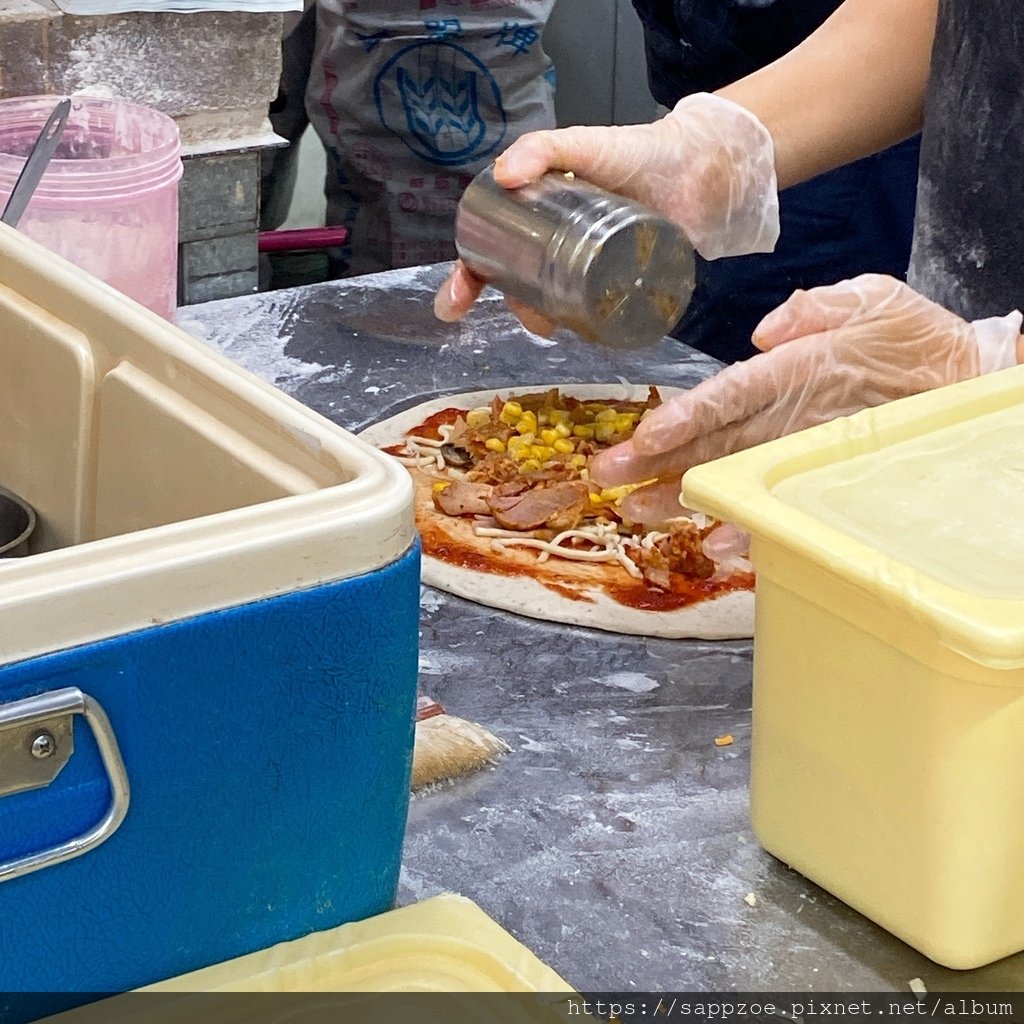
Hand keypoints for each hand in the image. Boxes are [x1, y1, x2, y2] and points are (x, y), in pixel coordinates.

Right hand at [434, 93, 779, 326]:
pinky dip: (584, 331)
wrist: (700, 169)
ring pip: (553, 306)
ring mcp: (590, 271)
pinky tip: (583, 336)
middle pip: (519, 287)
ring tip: (558, 323)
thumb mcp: (582, 145)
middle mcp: (558, 248)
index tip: (453, 307)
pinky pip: (596, 318)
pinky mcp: (624, 288)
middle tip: (531, 316)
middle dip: (514, 309)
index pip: (489, 254)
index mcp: (537, 219)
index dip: (467, 281)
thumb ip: (543, 148)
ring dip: (545, 322)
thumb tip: (502, 176)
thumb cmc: (638, 153)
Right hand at [591, 275, 1022, 524]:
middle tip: (606, 477)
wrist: (969, 381)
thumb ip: (817, 306)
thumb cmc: (919, 338)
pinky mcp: (809, 482)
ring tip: (637, 513)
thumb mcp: (873, 300)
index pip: (722, 397)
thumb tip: (761, 334)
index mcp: (783, 373)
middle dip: (652, 462)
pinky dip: (740, 526)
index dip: (683, 418)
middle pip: (704, 443)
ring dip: (676, 498)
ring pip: (721, 477)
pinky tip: (715, 543)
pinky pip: (768, 508)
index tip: (645, 437)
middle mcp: (776, 417)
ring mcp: (790, 454)